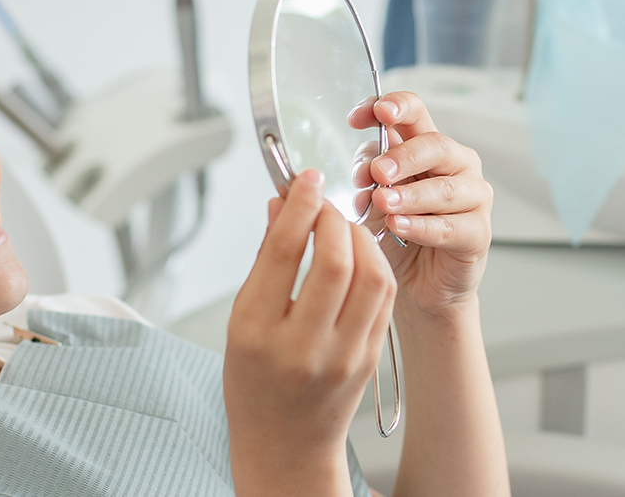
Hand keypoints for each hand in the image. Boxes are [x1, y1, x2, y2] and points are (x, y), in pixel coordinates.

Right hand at [225, 169, 397, 496]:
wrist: (285, 445)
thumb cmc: (254, 384)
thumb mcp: (240, 321)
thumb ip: (263, 260)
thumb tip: (279, 205)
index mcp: (258, 332)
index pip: (284, 252)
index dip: (299, 205)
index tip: (305, 180)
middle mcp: (303, 345)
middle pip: (334, 261)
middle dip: (334, 218)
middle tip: (325, 202)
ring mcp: (343, 354)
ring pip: (371, 277)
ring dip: (362, 239)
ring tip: (344, 226)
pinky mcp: (370, 357)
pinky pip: (383, 300)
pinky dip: (374, 266)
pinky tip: (360, 255)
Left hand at [350, 91, 492, 316]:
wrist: (415, 286)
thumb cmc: (397, 236)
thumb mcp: (374, 198)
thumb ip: (369, 176)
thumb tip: (364, 167)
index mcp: (426, 148)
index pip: (416, 113)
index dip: (393, 107)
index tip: (364, 116)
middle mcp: (456, 166)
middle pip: (435, 145)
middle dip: (403, 156)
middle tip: (377, 170)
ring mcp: (473, 198)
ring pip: (445, 188)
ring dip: (410, 195)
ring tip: (383, 202)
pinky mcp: (478, 233)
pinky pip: (451, 227)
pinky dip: (422, 226)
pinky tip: (399, 227)